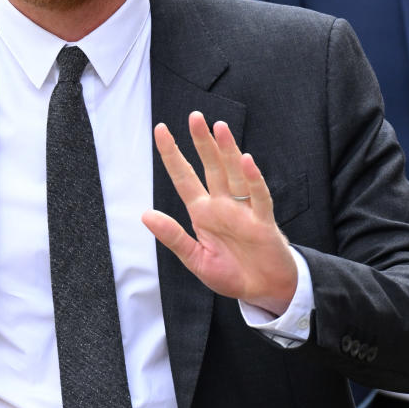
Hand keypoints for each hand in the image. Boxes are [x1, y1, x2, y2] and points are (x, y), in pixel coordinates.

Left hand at [142, 113, 297, 315]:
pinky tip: (247, 161)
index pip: (184, 177)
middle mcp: (223, 205)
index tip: (160, 130)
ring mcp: (244, 211)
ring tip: (219, 128)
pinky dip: (253, 180)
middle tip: (194, 116)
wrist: (264, 290)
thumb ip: (173, 237)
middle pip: (211, 167)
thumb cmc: (232, 274)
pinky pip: (258, 197)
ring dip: (227, 151)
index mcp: (203, 213)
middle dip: (202, 142)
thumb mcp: (195, 259)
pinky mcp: (263, 222)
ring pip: (234, 174)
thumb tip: (145, 215)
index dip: (172, 154)